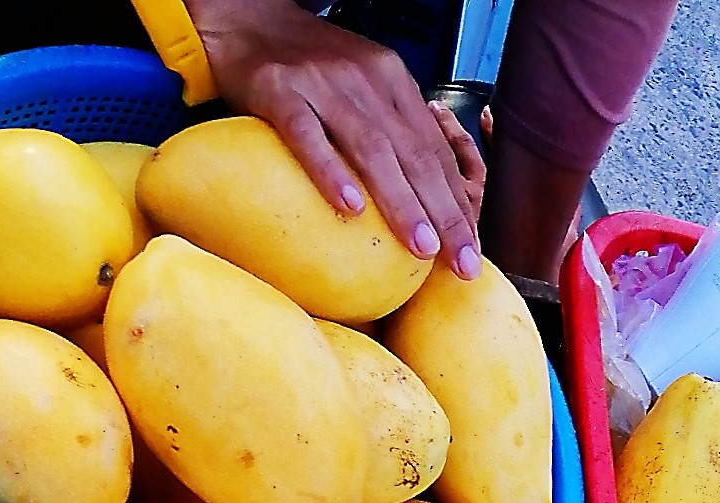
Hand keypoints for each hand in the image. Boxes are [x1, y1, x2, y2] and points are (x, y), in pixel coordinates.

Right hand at [186, 0, 483, 278]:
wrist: (248, 19)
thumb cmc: (308, 63)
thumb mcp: (364, 84)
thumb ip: (392, 127)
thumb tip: (424, 191)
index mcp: (394, 82)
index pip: (436, 151)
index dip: (458, 202)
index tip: (470, 246)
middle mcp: (368, 81)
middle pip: (415, 155)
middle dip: (445, 213)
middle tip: (461, 261)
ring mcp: (323, 85)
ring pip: (371, 149)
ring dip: (401, 202)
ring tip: (420, 246)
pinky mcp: (279, 92)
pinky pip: (307, 136)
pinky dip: (331, 172)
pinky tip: (350, 208)